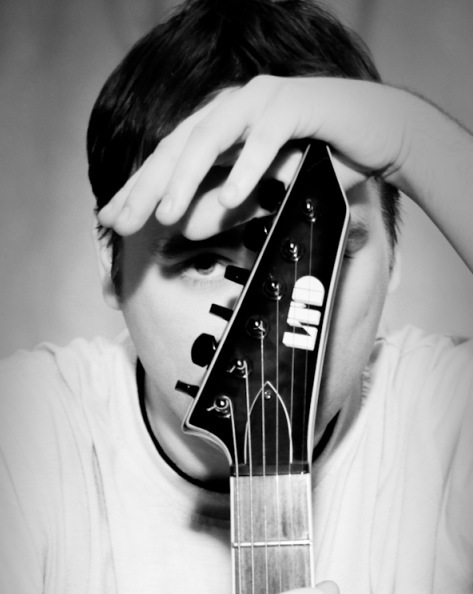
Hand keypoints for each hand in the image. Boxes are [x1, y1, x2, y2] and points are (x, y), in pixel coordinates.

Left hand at [98, 75, 405, 239]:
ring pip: (212, 138)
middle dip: (148, 187)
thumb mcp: (264, 194)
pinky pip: (265, 139)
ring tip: (168, 214)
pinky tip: (230, 197)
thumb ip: (224, 208)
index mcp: (220, 124)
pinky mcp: (296, 105)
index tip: (111, 220)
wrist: (378, 134)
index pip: (168, 157)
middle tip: (123, 222)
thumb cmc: (320, 162)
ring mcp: (262, 101)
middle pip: (179, 146)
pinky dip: (247, 168)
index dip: (138, 188)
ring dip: (187, 178)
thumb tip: (184, 227)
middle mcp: (232, 106)